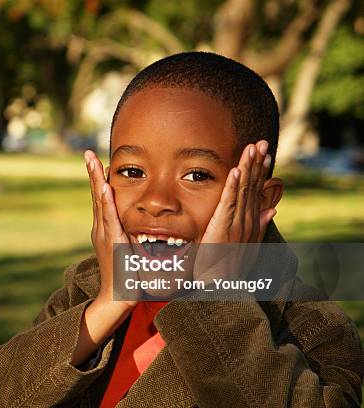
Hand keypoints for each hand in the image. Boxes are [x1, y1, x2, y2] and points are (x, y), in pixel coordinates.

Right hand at [84, 150, 136, 308]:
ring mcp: (104, 234)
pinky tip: (104, 187)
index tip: (99, 162)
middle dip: (93, 174)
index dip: (100, 181)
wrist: (118, 297)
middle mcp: (101, 228)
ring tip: (92, 161)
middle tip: (88, 154)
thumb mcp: (131, 250)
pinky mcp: (111, 240)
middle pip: (97, 196)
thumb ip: (134, 236)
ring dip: (96, 180)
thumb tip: (146, 226)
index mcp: (106, 229)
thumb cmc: (129, 276)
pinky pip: (109, 217)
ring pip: (100, 202)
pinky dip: (105, 201)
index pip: (102, 200)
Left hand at [194, 140, 276, 281]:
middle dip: (258, 164)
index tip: (265, 154)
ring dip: (247, 168)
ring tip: (252, 148)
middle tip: (262, 142)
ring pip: (243, 190)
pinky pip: (229, 202)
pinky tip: (236, 170)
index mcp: (251, 223)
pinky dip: (232, 185)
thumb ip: (260, 226)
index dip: (261, 172)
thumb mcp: (249, 245)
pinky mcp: (223, 226)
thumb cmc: (229, 266)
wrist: (221, 286)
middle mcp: (247, 220)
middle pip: (253, 186)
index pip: (258, 191)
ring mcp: (236, 223)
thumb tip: (272, 208)